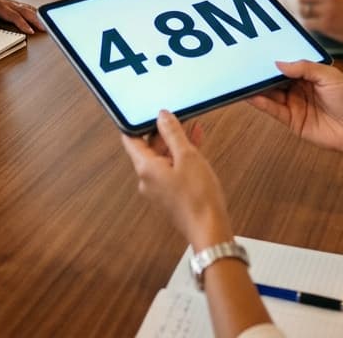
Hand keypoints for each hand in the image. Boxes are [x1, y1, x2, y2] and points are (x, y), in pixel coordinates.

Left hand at [0, 0, 42, 33]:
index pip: (13, 16)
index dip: (22, 23)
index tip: (30, 30)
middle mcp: (7, 4)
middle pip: (24, 12)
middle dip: (35, 20)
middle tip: (44, 28)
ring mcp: (11, 3)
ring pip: (27, 8)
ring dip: (37, 16)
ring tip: (45, 23)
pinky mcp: (13, 3)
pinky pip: (25, 6)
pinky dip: (34, 11)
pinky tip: (39, 15)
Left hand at [121, 110, 233, 249]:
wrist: (210, 231)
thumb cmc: (198, 197)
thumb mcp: (187, 156)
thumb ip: (173, 133)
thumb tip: (162, 116)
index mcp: (145, 168)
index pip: (131, 138)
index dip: (138, 122)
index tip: (149, 111)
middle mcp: (147, 179)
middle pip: (148, 148)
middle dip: (163, 131)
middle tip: (177, 118)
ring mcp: (158, 189)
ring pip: (162, 158)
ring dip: (175, 143)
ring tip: (191, 128)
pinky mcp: (170, 195)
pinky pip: (171, 169)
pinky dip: (180, 157)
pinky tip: (195, 146)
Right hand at [248, 60, 342, 156]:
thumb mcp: (330, 77)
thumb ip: (305, 68)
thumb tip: (280, 63)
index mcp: (308, 75)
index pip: (286, 64)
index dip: (273, 59)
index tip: (258, 52)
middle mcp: (298, 88)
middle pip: (275, 79)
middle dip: (261, 73)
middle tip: (244, 65)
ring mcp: (294, 104)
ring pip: (271, 94)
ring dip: (257, 88)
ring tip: (242, 80)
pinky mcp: (292, 121)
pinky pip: (273, 110)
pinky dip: (262, 104)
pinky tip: (252, 97)